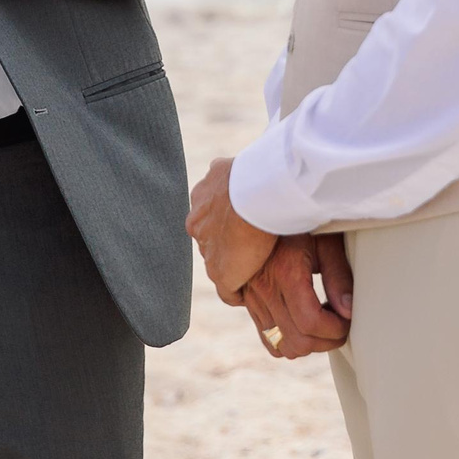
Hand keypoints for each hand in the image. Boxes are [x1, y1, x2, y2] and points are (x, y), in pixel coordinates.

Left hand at [186, 158, 276, 303]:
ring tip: (260, 274)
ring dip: (237, 267)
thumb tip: (242, 166)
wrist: (255, 192)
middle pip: (212, 239)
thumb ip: (236, 172)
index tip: (247, 225)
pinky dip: (240, 293)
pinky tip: (254, 295)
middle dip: (229, 244)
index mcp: (202, 196)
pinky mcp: (221, 273)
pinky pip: (228, 291)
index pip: (212, 214)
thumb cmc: (255, 172)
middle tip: (254, 249)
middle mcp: (198, 222)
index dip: (230, 221)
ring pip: (220, 263)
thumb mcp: (239, 163)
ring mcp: (208, 249)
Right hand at [240, 234, 353, 360]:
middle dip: (326, 341)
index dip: (336, 330)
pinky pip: (266, 338)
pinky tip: (302, 323)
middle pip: (297, 341)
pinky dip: (287, 341)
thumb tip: (349, 311)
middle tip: (341, 325)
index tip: (348, 321)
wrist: (263, 209)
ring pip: (280, 346)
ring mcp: (253, 297)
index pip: (311, 322)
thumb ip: (339, 277)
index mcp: (286, 272)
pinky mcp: (249, 301)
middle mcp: (265, 289)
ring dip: (307, 344)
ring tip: (323, 324)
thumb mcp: (326, 242)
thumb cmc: (302, 223)